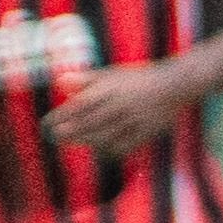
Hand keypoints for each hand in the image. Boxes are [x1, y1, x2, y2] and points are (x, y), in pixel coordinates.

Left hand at [45, 60, 201, 157]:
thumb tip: (59, 82)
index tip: (46, 123)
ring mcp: (134, 120)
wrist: (176, 85)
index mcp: (111, 89)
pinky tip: (98, 148)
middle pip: (89, 123)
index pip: (79, 105)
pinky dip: (109, 149)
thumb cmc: (137, 78)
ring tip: (71, 142)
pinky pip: (124, 145)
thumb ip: (85, 80)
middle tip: (53, 137)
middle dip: (69, 132)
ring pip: (104, 136)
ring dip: (85, 140)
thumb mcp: (111, 74)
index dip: (61, 116)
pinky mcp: (146, 132)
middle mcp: (120, 105)